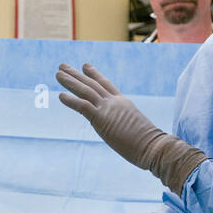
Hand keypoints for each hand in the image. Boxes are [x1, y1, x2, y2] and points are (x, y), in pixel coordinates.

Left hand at [55, 62, 207, 194]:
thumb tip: (128, 134)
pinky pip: (83, 106)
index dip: (94, 74)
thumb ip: (128, 126)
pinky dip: (71, 100)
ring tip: (58, 73)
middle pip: (92, 84)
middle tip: (63, 66)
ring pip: (86, 91)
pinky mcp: (102, 119)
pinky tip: (60, 95)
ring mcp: (109, 109)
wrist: (154, 147)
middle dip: (76, 74)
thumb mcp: (137, 130)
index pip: (106, 85)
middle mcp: (115, 102)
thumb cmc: (150, 144)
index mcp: (124, 103)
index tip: (85, 66)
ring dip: (70, 81)